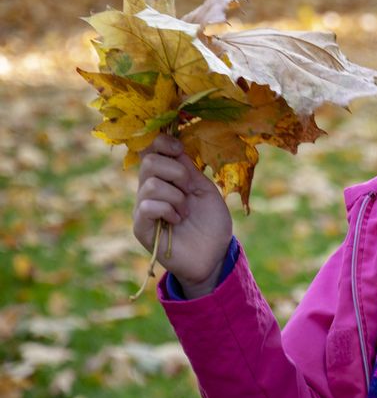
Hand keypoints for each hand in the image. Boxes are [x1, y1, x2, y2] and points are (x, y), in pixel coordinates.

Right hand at [133, 135, 232, 297]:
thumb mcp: (205, 189)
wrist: (214, 254)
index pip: (151, 149)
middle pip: (149, 161)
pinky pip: (147, 206)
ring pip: (151, 184)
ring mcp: (143, 208)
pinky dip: (167, 209)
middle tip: (189, 189)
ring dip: (176, 196)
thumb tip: (173, 146)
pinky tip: (177, 220)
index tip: (179, 150)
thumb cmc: (211, 222)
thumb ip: (188, 169)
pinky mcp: (141, 227)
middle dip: (177, 172)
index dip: (162, 142)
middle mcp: (150, 190)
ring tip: (185, 211)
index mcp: (167, 177)